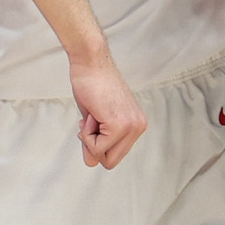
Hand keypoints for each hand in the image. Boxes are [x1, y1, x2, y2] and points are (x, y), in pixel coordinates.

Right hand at [69, 50, 146, 169]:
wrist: (90, 62)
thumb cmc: (92, 84)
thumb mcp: (94, 120)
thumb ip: (97, 142)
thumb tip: (91, 163)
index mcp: (136, 125)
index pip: (115, 155)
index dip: (97, 144)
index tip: (93, 122)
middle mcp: (138, 127)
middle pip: (110, 161)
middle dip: (94, 146)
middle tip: (91, 121)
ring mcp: (131, 127)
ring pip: (102, 156)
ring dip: (89, 138)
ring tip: (92, 114)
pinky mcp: (119, 125)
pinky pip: (96, 147)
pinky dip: (86, 134)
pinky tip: (91, 113)